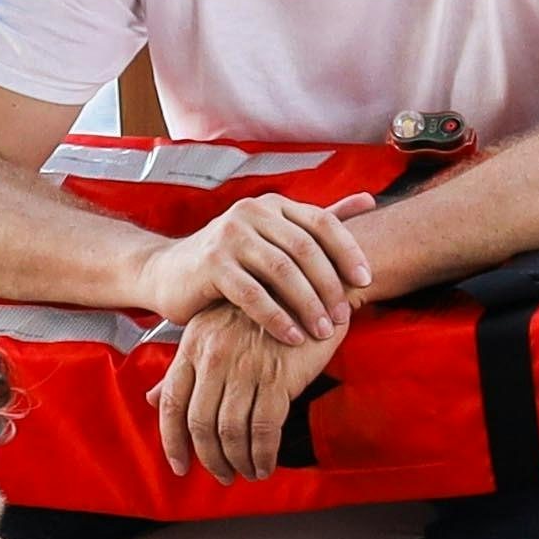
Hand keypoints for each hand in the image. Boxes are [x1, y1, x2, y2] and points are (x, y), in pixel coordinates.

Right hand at [151, 189, 366, 349]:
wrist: (168, 273)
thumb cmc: (231, 260)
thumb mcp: (274, 236)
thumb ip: (320, 221)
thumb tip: (370, 201)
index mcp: (274, 205)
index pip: (323, 222)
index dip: (348, 251)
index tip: (366, 282)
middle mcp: (252, 212)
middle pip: (305, 249)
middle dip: (329, 286)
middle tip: (344, 317)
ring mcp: (229, 235)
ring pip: (281, 271)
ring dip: (307, 305)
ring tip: (322, 331)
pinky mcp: (211, 264)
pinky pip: (252, 294)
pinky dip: (277, 318)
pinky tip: (292, 337)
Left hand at [159, 301, 325, 485]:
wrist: (313, 288)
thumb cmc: (264, 313)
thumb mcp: (214, 331)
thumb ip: (183, 368)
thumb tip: (152, 399)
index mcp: (193, 345)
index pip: (170, 401)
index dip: (172, 440)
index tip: (179, 465)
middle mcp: (214, 356)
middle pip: (199, 422)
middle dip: (209, 457)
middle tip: (221, 476)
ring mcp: (245, 365)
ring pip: (230, 429)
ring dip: (237, 460)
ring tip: (246, 472)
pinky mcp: (278, 376)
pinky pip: (264, 428)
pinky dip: (262, 454)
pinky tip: (265, 464)